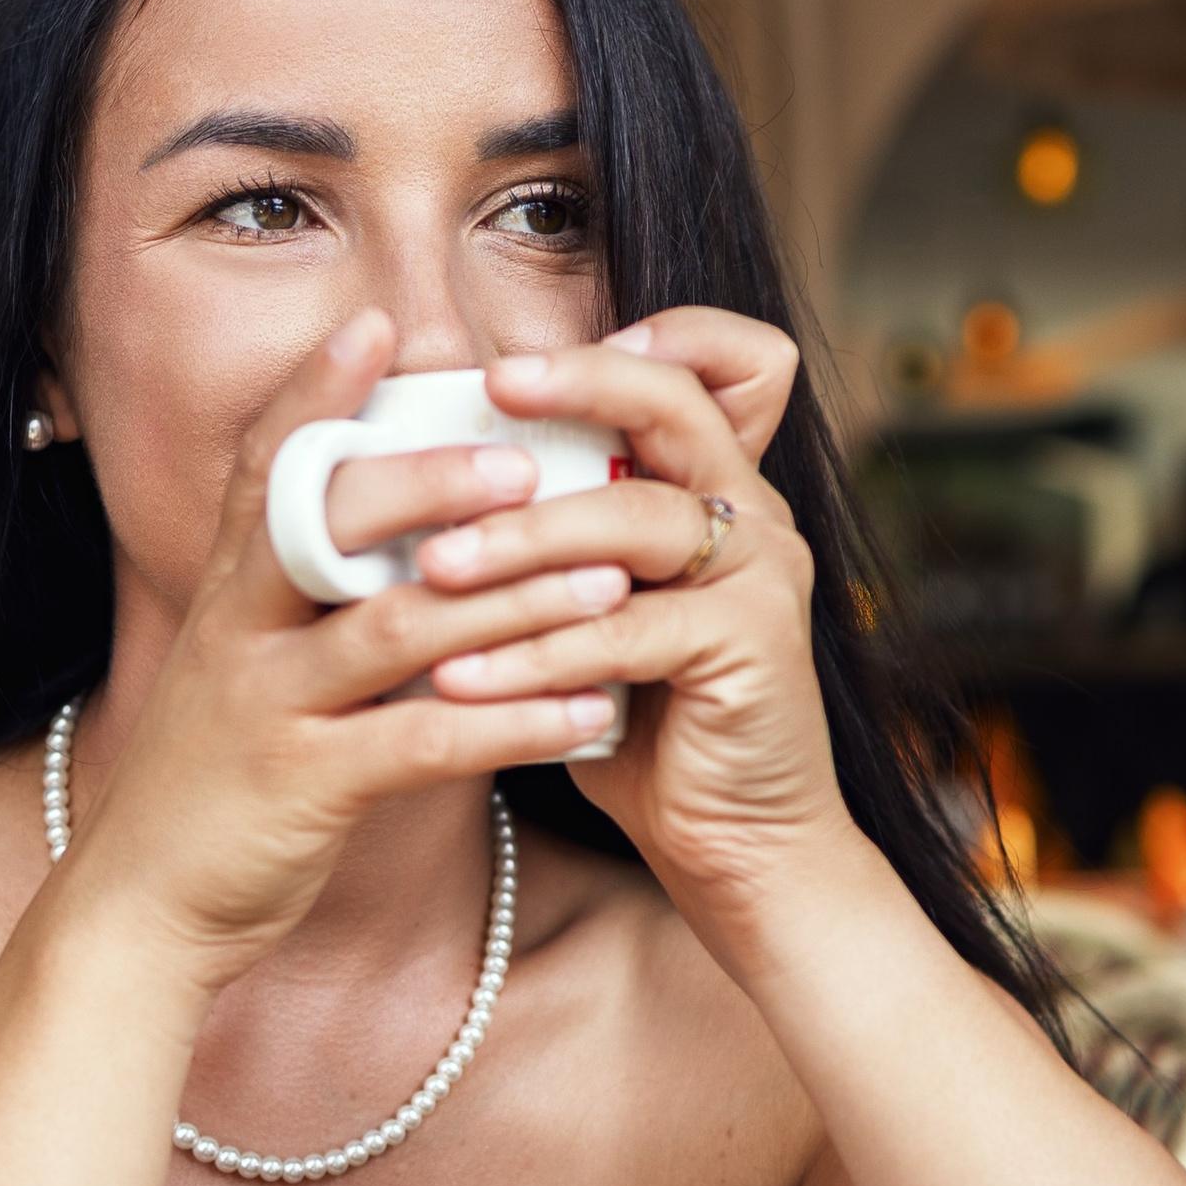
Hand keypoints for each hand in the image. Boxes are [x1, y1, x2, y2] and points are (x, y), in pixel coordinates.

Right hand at [49, 315, 642, 989]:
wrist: (137, 913)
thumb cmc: (214, 785)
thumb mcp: (242, 672)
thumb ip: (301, 603)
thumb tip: (395, 540)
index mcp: (226, 595)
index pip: (265, 467)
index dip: (314, 391)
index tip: (378, 323)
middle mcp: (238, 634)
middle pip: (328, 526)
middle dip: (428, 483)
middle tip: (523, 459)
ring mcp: (267, 708)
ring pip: (394, 629)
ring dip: (509, 600)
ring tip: (605, 579)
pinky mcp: (303, 788)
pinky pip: (423, 745)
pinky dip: (513, 725)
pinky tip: (588, 714)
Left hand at [412, 312, 855, 944]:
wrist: (737, 847)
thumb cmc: (651, 726)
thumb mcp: (596, 613)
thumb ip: (556, 542)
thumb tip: (422, 485)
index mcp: (715, 487)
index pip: (712, 364)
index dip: (638, 338)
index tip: (522, 358)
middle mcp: (752, 513)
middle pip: (674, 404)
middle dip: (575, 387)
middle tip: (486, 391)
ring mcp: (762, 577)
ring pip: (636, 520)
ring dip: (523, 541)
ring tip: (430, 570)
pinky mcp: (751, 650)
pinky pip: (628, 633)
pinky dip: (537, 655)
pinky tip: (462, 678)